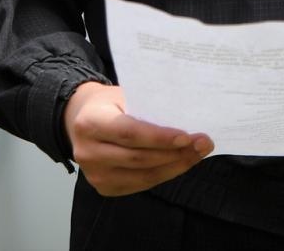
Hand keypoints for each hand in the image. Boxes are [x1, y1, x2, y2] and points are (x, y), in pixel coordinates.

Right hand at [63, 82, 212, 195]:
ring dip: (174, 166)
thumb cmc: (109, 103)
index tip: (187, 137)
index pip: (130, 133)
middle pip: (139, 158)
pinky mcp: (104, 188)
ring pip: (142, 176)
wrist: (81, 119)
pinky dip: (163, 174)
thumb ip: (148, 107)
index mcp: (91, 123)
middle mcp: (87, 152)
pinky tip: (180, 164)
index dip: (160, 138)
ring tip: (197, 154)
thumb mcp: (123, 95)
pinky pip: (140, 185)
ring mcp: (94, 174)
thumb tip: (188, 118)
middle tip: (203, 144)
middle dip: (175, 153)